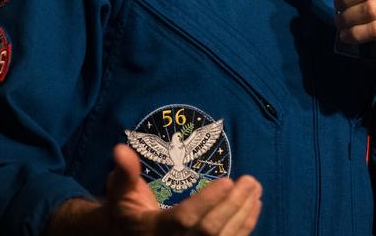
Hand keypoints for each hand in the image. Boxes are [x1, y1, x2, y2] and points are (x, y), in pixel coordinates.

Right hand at [105, 143, 262, 234]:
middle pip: (209, 230)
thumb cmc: (126, 213)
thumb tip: (120, 148)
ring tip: (255, 189)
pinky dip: (245, 227)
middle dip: (232, 205)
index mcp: (155, 231)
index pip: (184, 219)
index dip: (207, 202)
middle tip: (249, 181)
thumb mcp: (120, 193)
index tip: (227, 180)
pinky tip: (254, 207)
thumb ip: (125, 172)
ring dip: (243, 214)